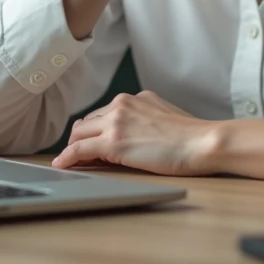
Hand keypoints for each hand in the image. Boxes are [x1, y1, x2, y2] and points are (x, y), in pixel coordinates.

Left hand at [51, 91, 217, 176]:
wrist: (202, 142)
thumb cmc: (192, 135)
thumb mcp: (164, 116)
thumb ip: (144, 118)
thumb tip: (134, 133)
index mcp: (134, 98)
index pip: (104, 113)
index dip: (96, 130)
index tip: (91, 141)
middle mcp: (121, 104)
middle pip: (88, 121)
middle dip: (82, 138)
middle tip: (79, 154)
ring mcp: (115, 121)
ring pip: (80, 133)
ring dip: (74, 148)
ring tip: (70, 162)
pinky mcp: (112, 142)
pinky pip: (79, 149)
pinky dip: (67, 157)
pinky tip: (61, 165)